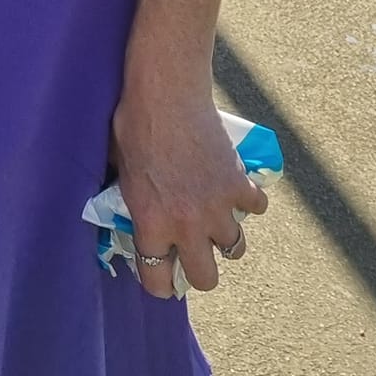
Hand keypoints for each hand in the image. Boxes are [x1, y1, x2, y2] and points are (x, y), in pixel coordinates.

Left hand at [110, 78, 267, 298]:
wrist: (167, 92)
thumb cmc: (134, 124)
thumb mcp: (119, 170)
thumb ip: (129, 200)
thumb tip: (130, 209)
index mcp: (152, 224)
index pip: (158, 280)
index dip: (159, 283)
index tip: (162, 279)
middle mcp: (188, 225)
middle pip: (206, 278)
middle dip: (200, 271)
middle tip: (194, 254)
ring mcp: (218, 206)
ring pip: (235, 248)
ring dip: (226, 237)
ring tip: (216, 220)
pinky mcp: (239, 184)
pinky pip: (256, 207)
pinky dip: (250, 200)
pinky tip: (236, 189)